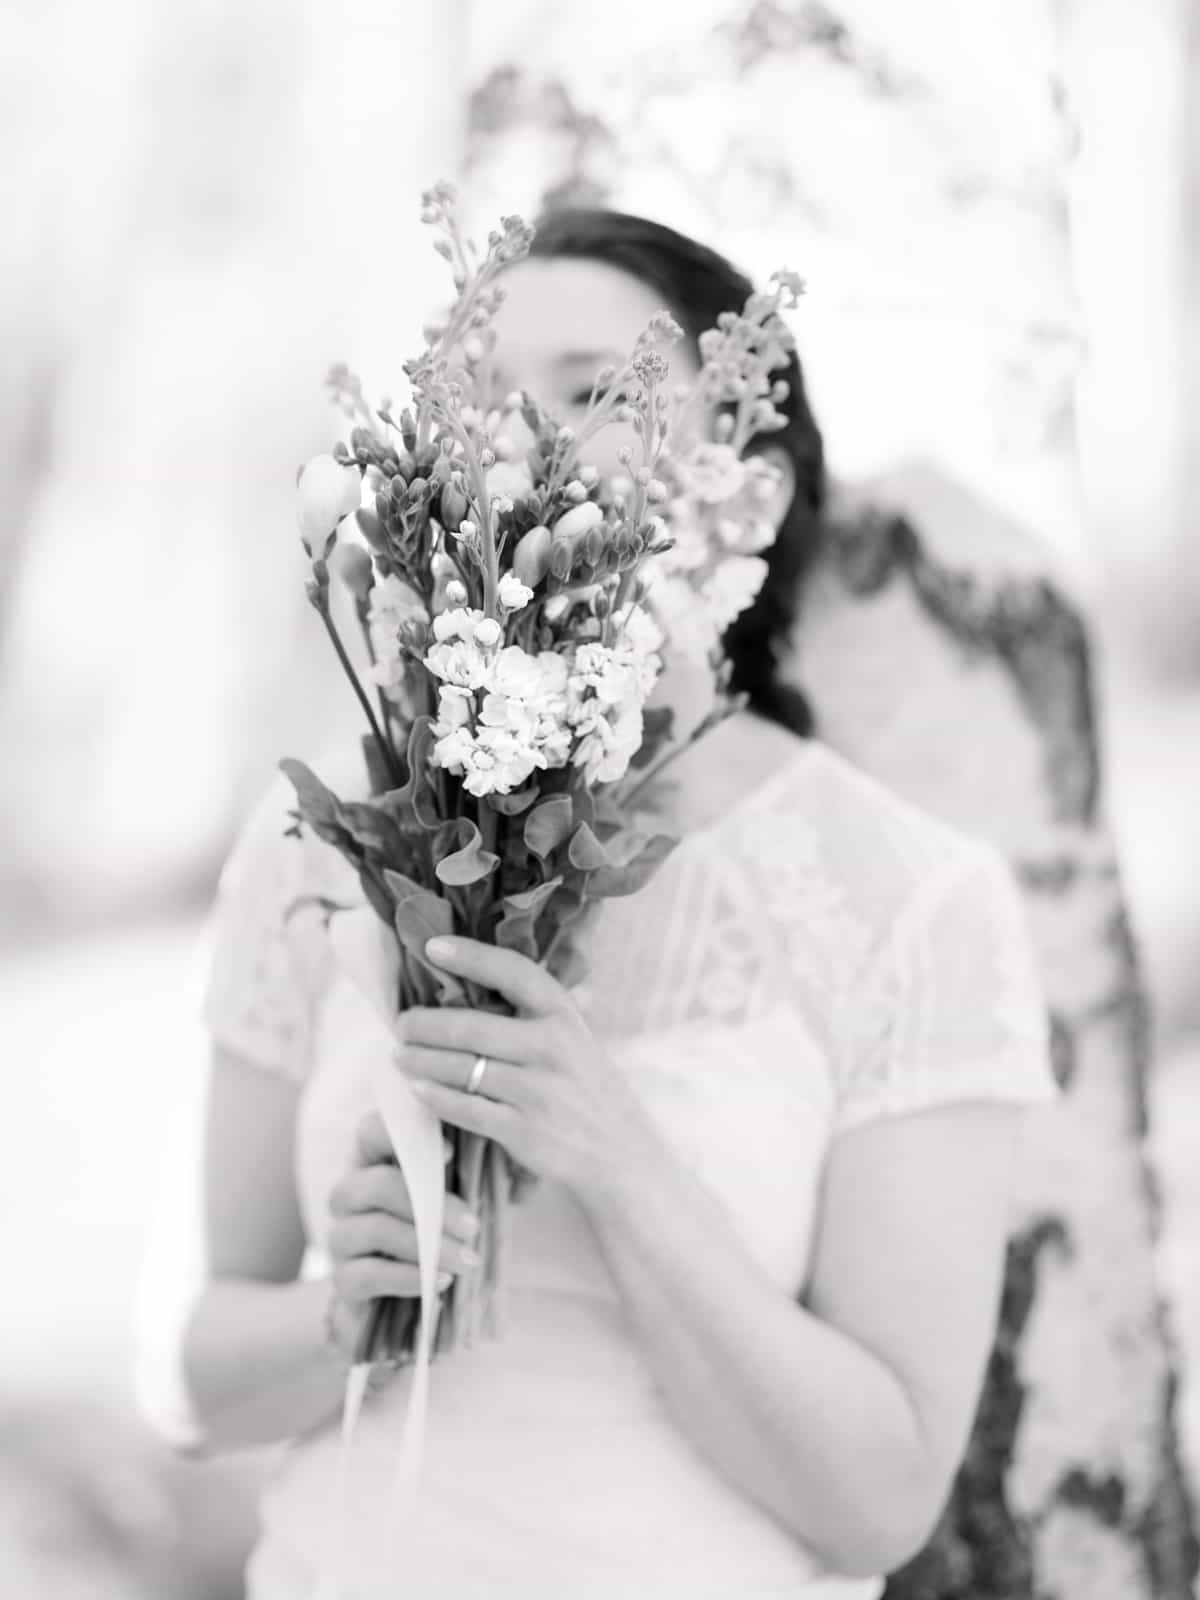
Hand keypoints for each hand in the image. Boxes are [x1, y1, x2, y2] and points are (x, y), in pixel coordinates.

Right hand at [325, 1108, 482, 1360]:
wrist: (403, 1306)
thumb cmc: (438, 1233)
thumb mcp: (456, 1195)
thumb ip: (468, 1168)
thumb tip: (508, 1155)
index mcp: (374, 1161)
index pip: (370, 1129)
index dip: (404, 1135)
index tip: (451, 1153)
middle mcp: (350, 1193)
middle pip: (376, 1184)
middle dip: (431, 1205)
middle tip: (474, 1225)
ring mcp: (341, 1236)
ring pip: (375, 1228)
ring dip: (426, 1245)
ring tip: (468, 1261)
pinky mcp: (342, 1279)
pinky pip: (367, 1273)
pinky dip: (407, 1278)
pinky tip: (440, 1283)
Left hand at [397, 935, 664, 1212]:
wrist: (620, 1151)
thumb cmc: (586, 1087)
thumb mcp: (575, 1038)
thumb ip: (536, 1012)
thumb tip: (476, 978)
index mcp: (563, 1015)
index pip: (513, 972)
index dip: (471, 956)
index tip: (433, 946)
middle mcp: (552, 1047)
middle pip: (471, 1027)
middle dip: (425, 1024)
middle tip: (401, 1023)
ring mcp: (538, 1091)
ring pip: (462, 1068)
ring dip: (420, 1060)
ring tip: (400, 1055)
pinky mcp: (524, 1131)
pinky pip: (466, 1108)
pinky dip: (435, 1097)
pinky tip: (417, 1089)